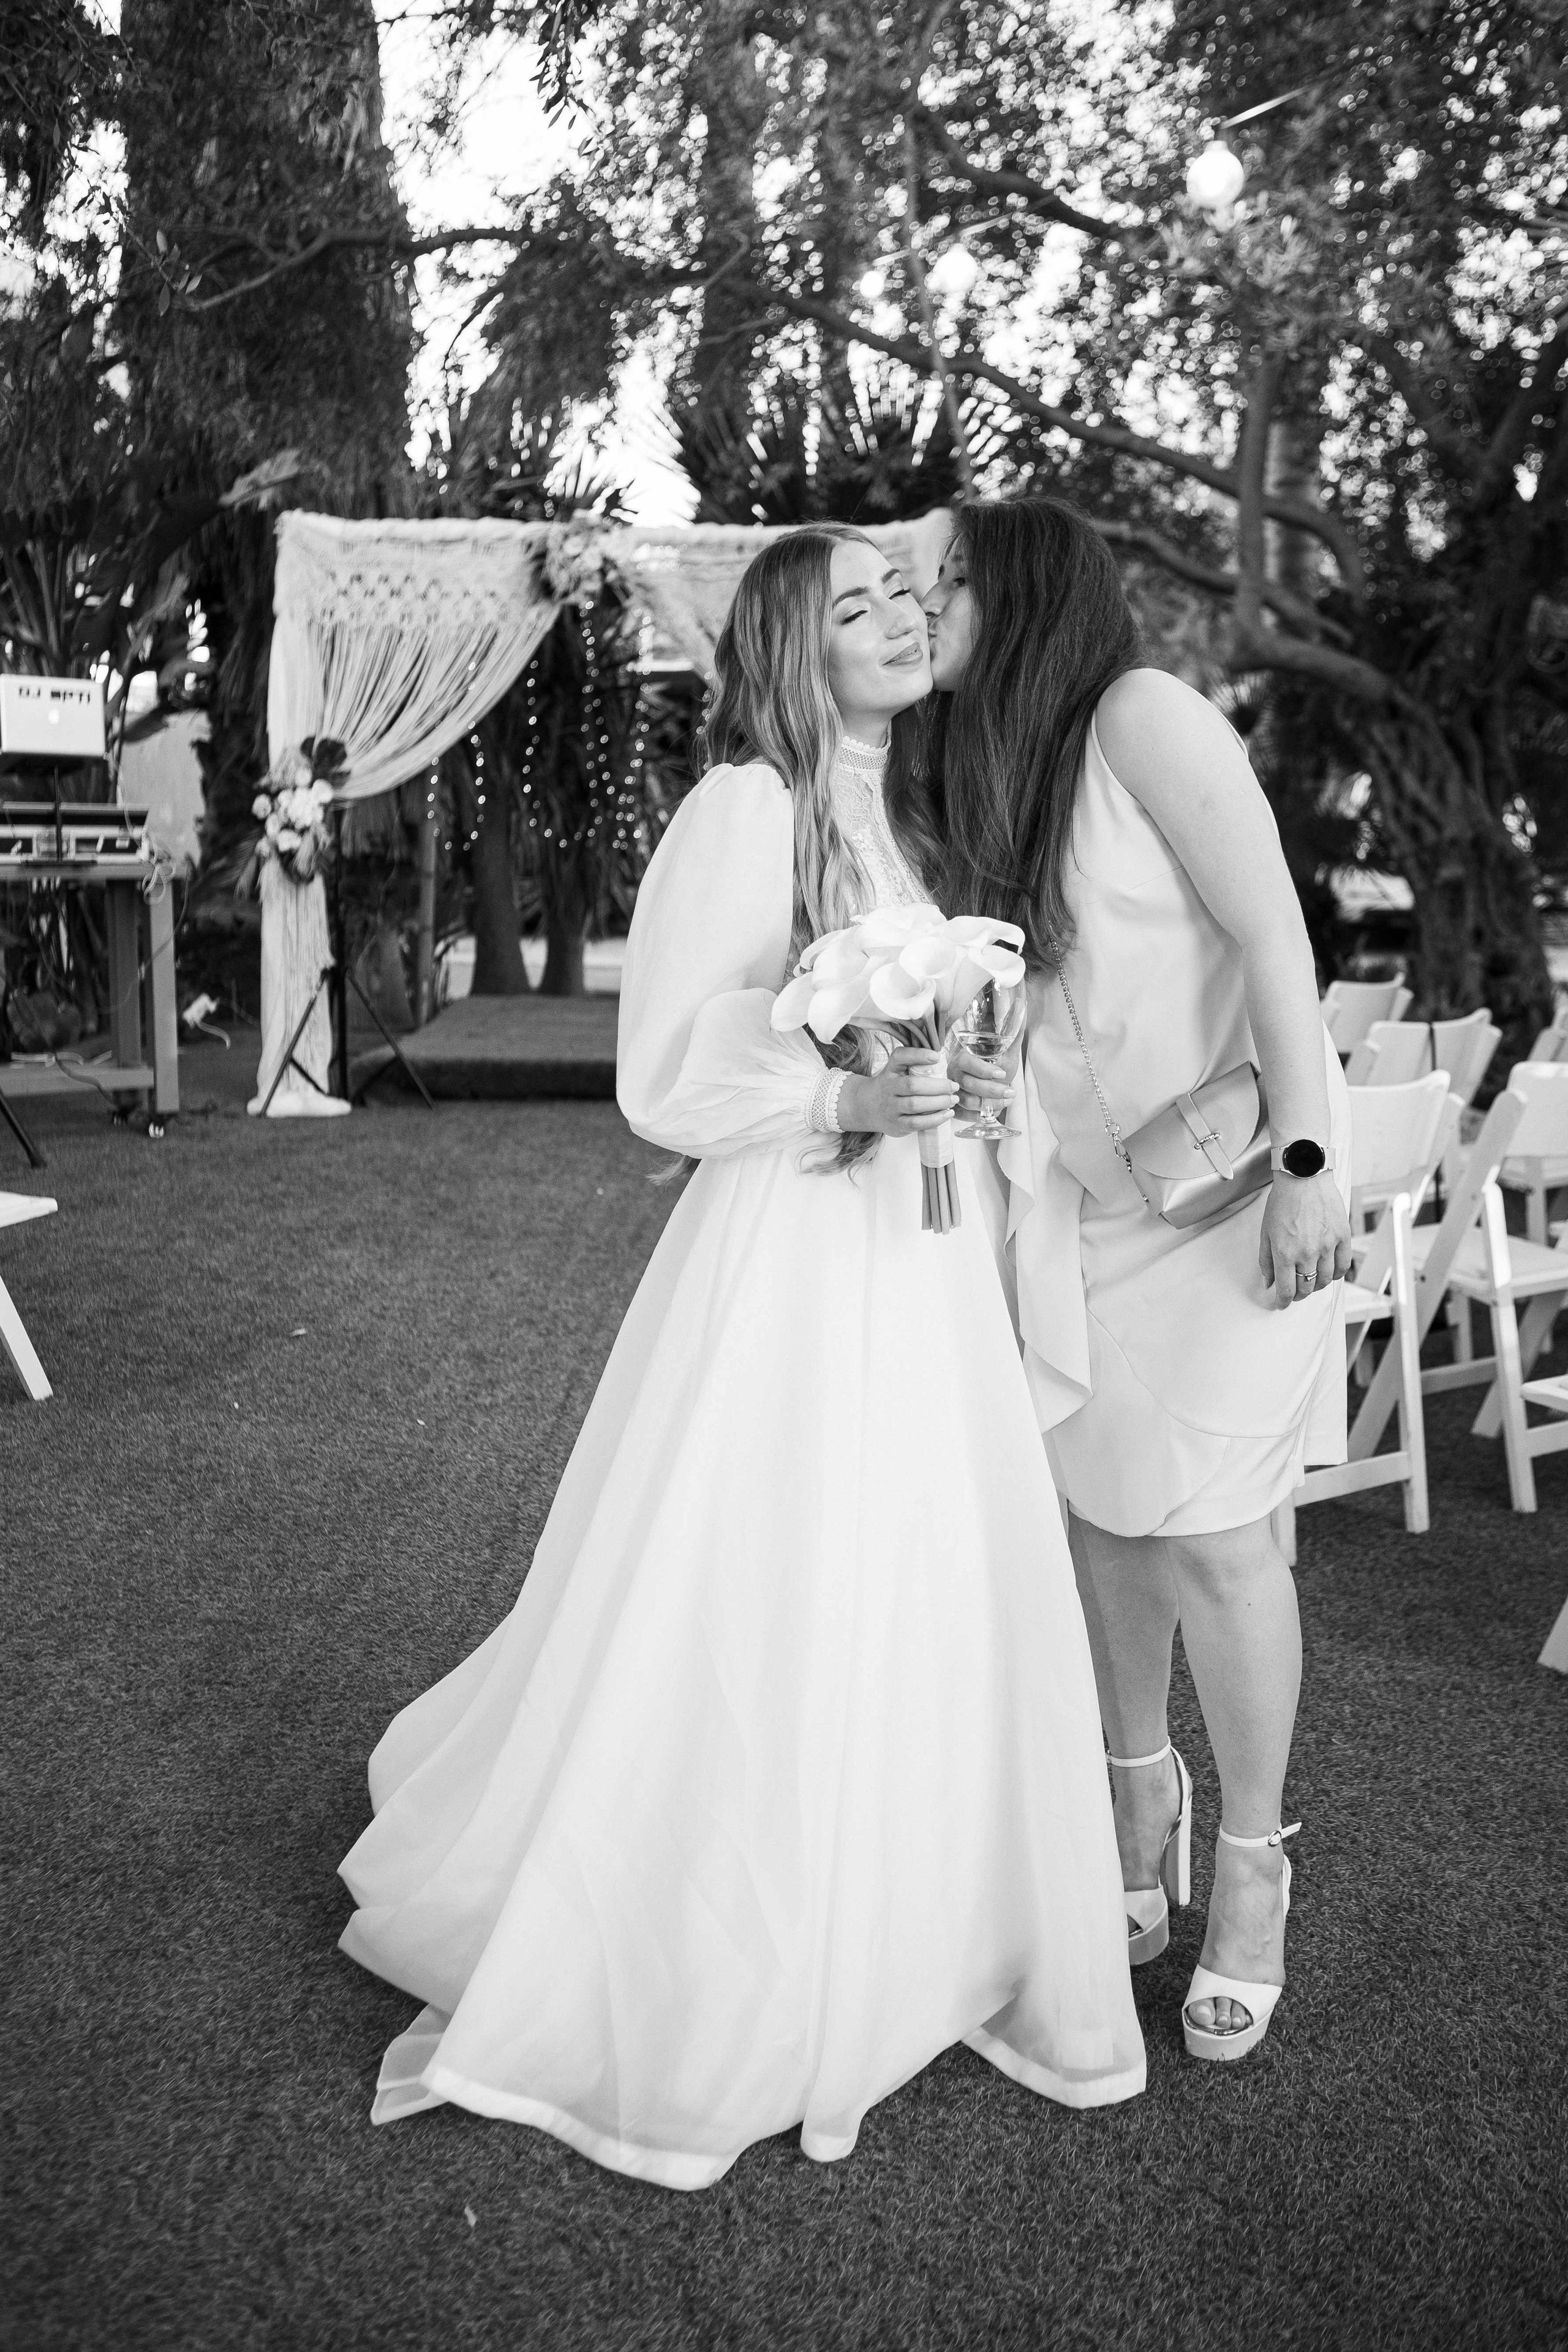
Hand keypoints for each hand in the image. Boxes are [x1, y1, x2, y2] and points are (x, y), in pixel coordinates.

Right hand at [839, 1047, 958, 1137]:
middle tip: (954, 1086)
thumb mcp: (896, 1070)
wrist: (867, 1107)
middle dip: (937, 1086)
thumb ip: (914, 1061)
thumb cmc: (891, 1086)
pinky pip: (916, 1123)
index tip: (937, 1056)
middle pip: (912, 1085)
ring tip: (953, 1100)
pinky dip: (935, 1119)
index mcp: (890, 1070)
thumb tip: (941, 1057)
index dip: (918, 1055)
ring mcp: (891, 1108)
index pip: (900, 1057)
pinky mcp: (896, 1125)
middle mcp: (888, 1088)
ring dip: (938, 1103)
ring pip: (914, 1105)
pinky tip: (947, 1114)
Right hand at [949, 1040, 1017, 1115]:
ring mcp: (953, 1091)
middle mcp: (955, 1075)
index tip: (1002, 1074)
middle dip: (992, 1090)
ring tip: (1006, 1101)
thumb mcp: (1006, 1053)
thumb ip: (1013, 1035)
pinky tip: (990, 1112)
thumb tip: (1022, 1009)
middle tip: (1010, 1093)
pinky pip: (962, 1115)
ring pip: (966, 1101)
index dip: (984, 1070)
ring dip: (988, 1104)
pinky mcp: (954, 1107)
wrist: (991, 1083)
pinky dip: (977, 1116)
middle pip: (968, 1084)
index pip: (968, 1063)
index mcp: (963, 1058)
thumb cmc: (997, 1067)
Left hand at [1259, 1170, 1354, 1309]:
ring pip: (1325, 1280)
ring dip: (1317, 1285)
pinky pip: (1343, 1266)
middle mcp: (1307, 1253)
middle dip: (1298, 1294)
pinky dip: (1336, 1274)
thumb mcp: (1266, 1231)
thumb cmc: (1283, 1201)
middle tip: (1295, 1292)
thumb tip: (1268, 1281)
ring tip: (1311, 1281)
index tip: (1281, 1304)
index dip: (1283, 1301)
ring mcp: (1327, 1245)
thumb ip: (1266, 1259)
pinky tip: (1329, 1272)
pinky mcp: (1342, 1237)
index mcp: (1285, 1253)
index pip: (1286, 1289)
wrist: (1304, 1177)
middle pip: (1306, 1287)